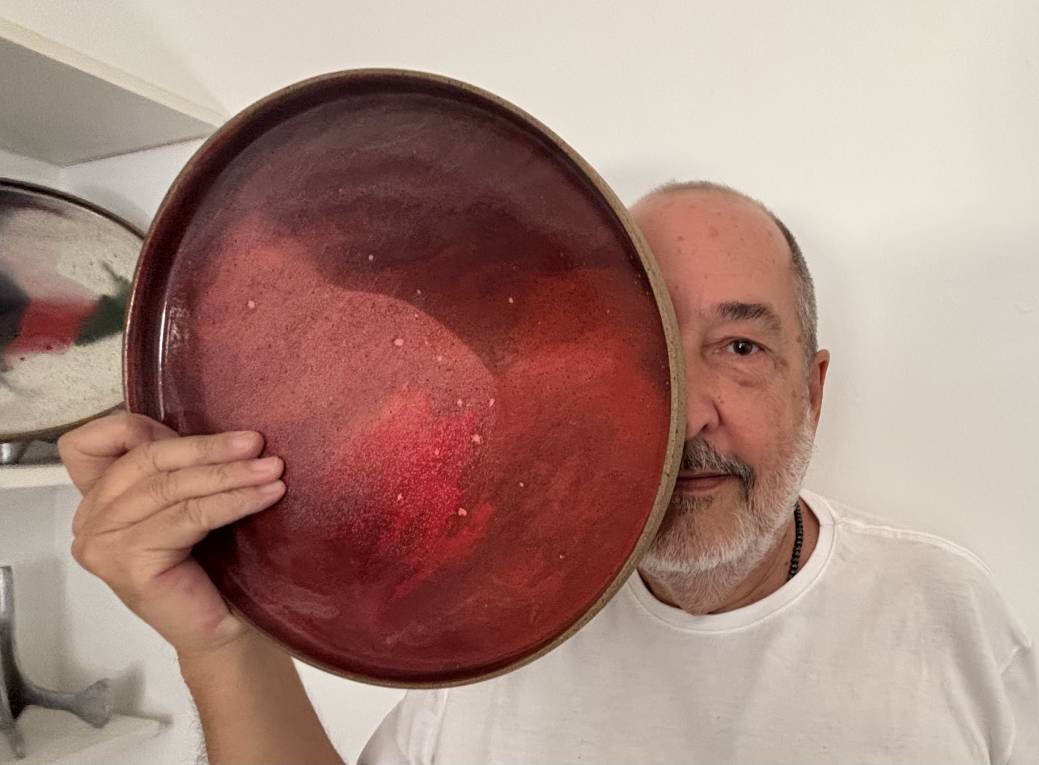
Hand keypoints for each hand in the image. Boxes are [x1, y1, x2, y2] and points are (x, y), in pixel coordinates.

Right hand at [58, 413, 285, 658]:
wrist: (225, 627)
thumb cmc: (211, 564)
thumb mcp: (187, 501)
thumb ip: (176, 466)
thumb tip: (217, 430)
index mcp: (95, 499)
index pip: (89, 444)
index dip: (137, 427)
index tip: (197, 433)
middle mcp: (88, 521)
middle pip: (146, 460)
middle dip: (208, 448)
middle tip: (256, 443)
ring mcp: (103, 545)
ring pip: (171, 488)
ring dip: (229, 475)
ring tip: (273, 469)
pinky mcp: (129, 564)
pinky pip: (189, 516)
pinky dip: (232, 501)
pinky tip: (266, 495)